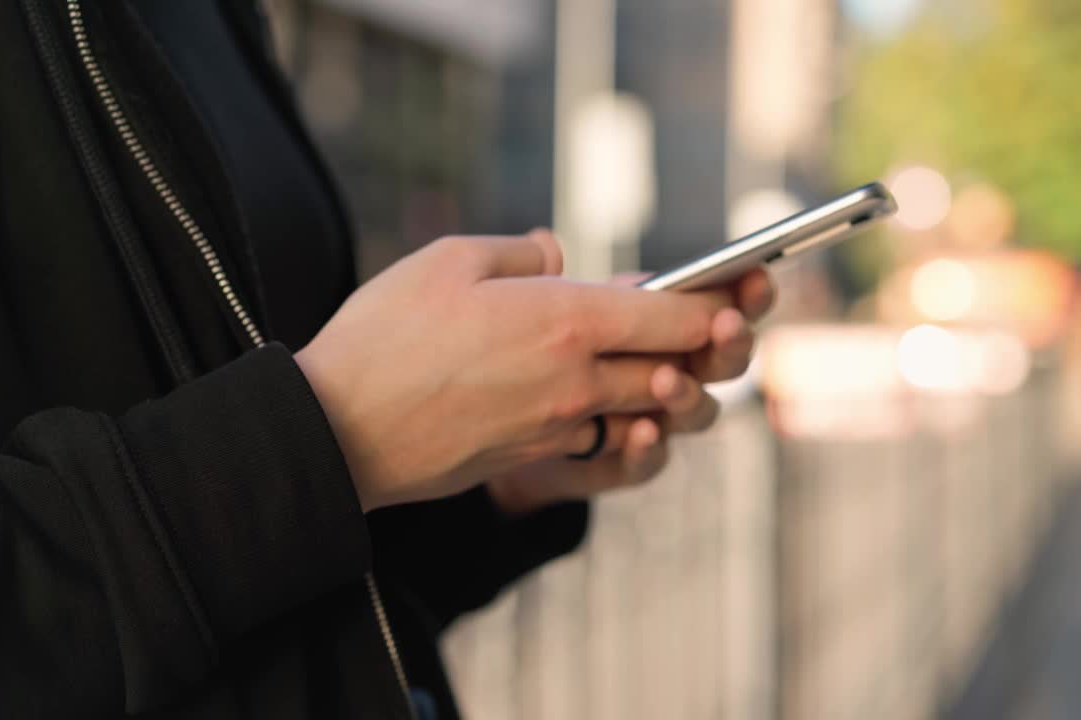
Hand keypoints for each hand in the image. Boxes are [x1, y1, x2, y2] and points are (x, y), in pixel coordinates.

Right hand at [295, 231, 737, 511]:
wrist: (340, 431)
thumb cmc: (385, 336)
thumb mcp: (449, 260)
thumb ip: (520, 251)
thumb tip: (559, 256)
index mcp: (564, 321)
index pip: (674, 317)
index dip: (718, 304)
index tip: (740, 293)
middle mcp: (576, 381)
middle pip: (677, 370)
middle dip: (710, 350)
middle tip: (724, 327)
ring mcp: (558, 427)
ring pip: (646, 413)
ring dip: (670, 391)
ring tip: (672, 367)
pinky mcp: (533, 458)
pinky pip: (600, 439)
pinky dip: (620, 421)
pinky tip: (608, 402)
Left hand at [486, 268, 774, 513]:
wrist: (501, 423)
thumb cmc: (530, 350)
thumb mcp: (544, 308)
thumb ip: (555, 283)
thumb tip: (548, 251)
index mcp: (663, 325)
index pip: (722, 304)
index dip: (745, 290)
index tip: (755, 273)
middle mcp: (671, 374)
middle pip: (722, 361)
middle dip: (732, 342)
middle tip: (725, 324)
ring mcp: (649, 421)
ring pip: (695, 414)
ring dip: (688, 396)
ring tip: (665, 378)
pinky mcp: (614, 464)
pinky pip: (643, 464)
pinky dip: (647, 450)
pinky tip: (641, 431)